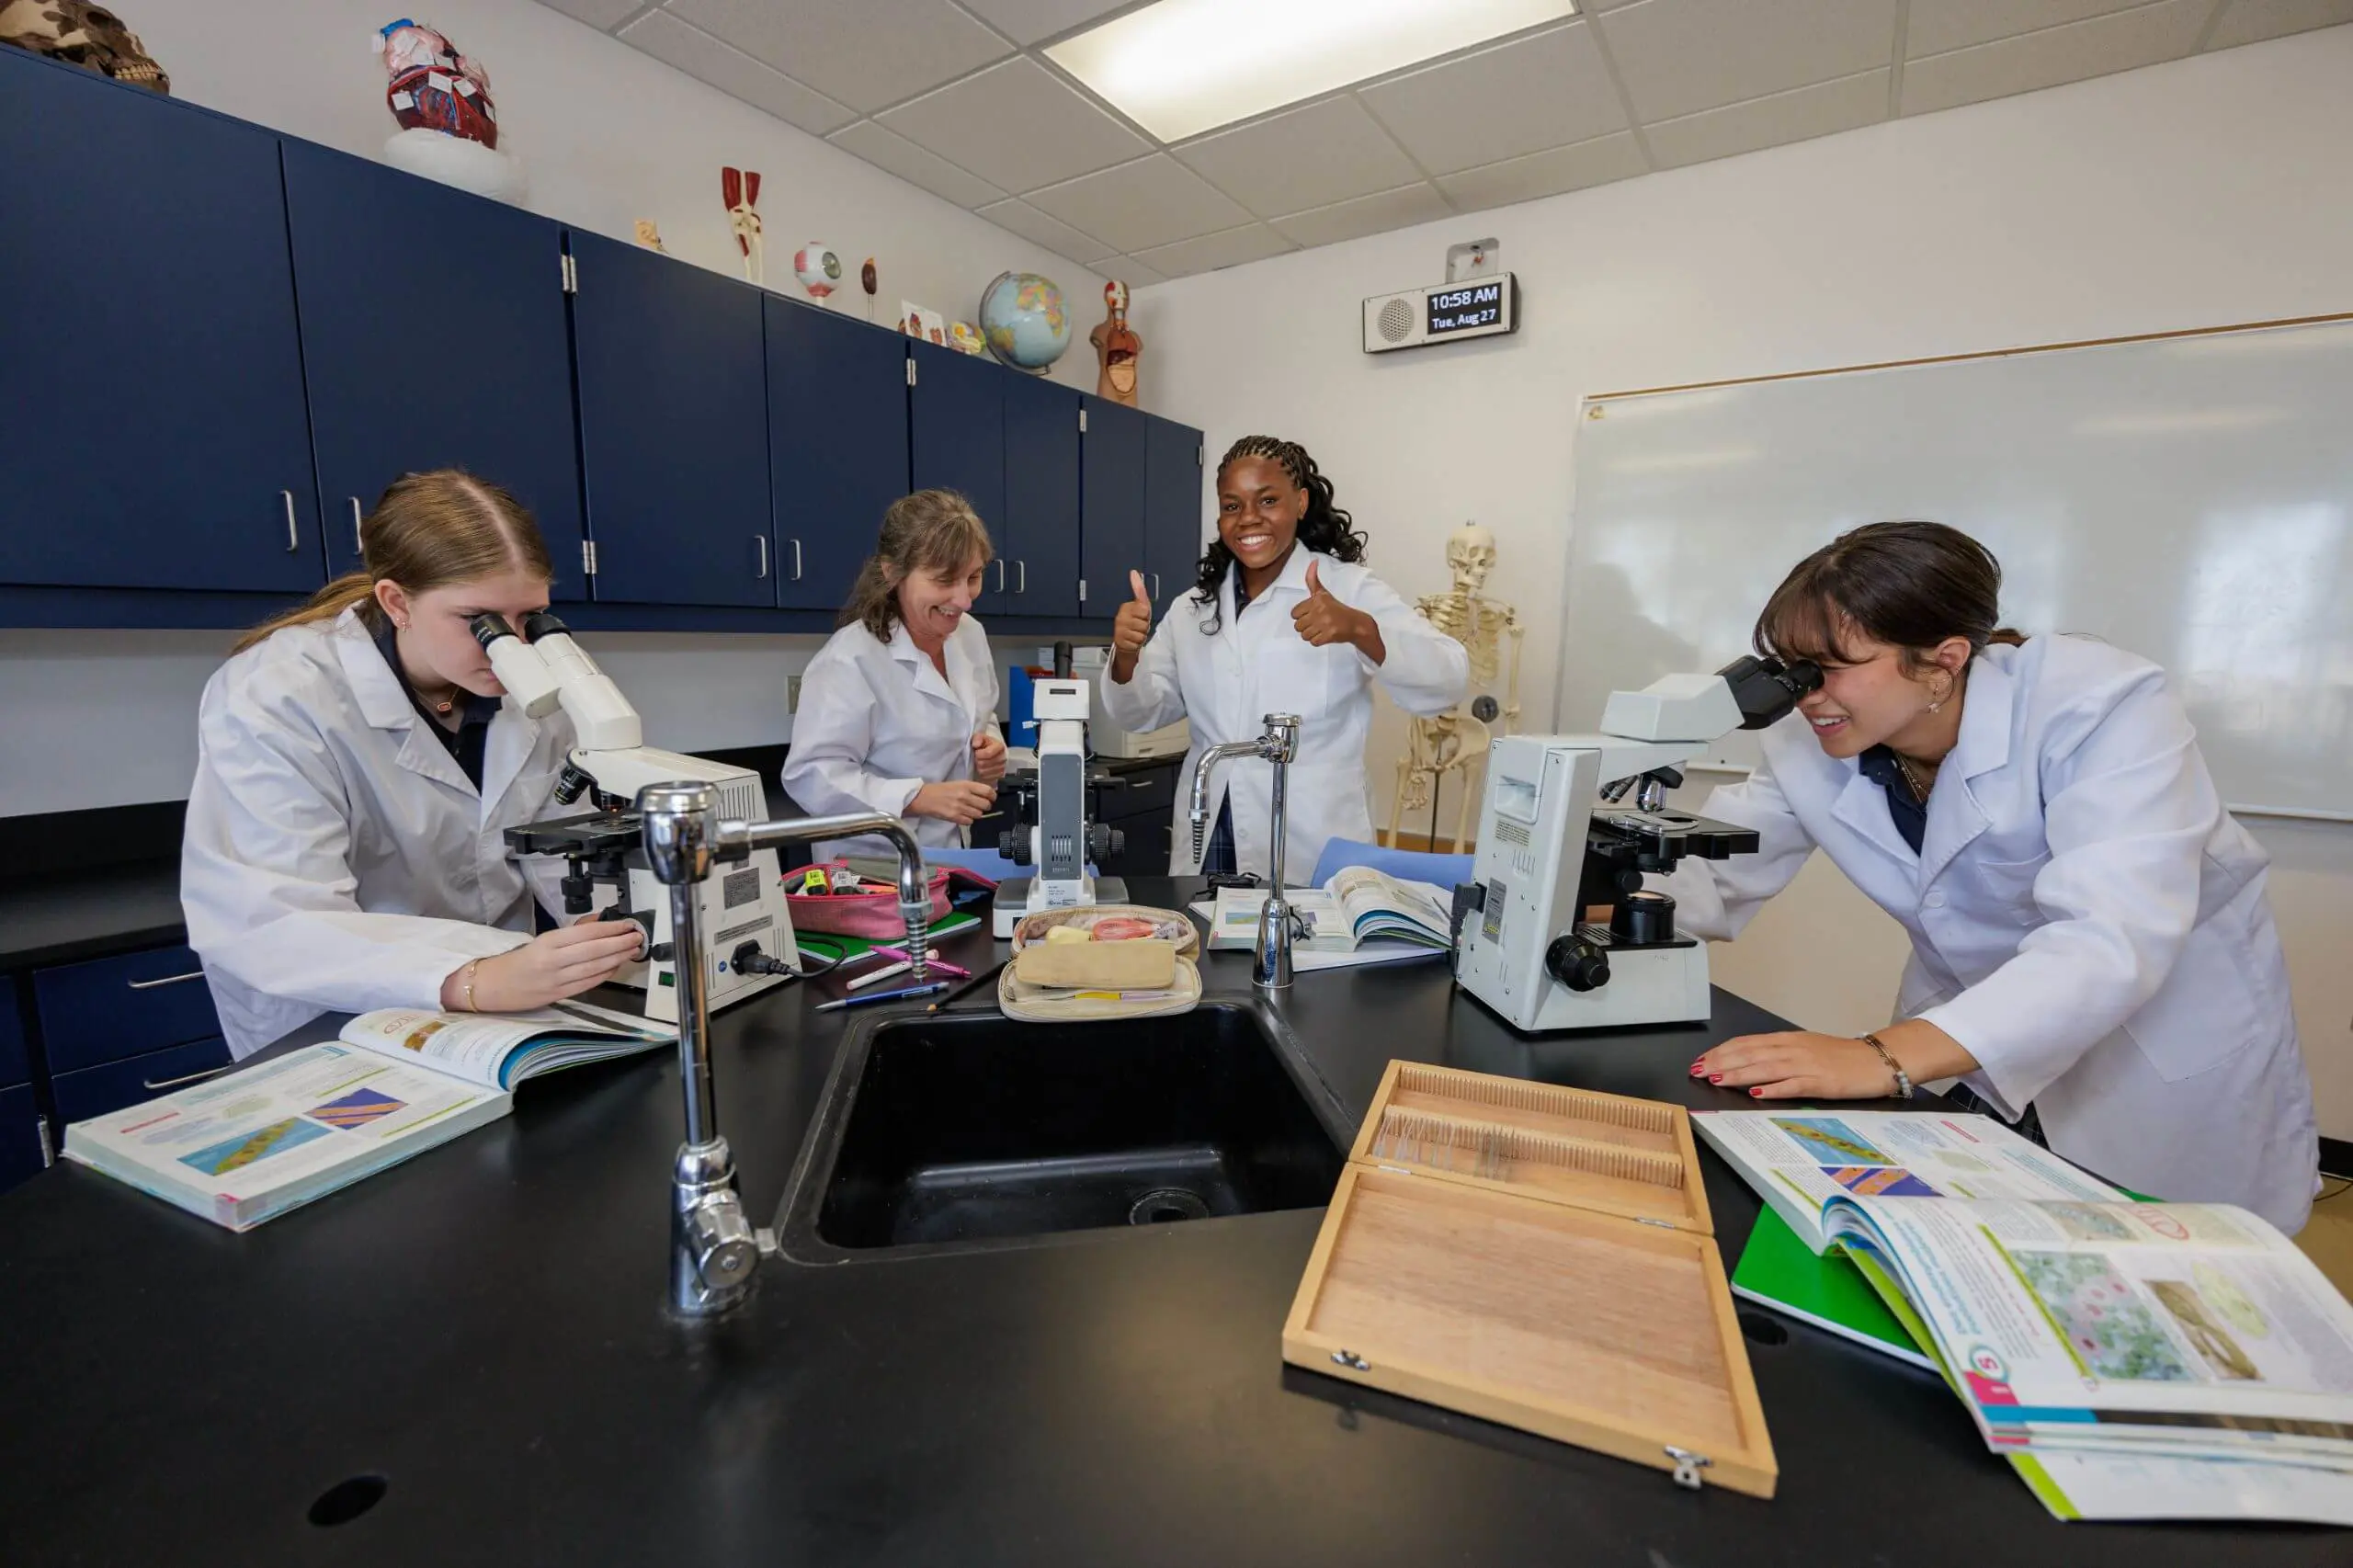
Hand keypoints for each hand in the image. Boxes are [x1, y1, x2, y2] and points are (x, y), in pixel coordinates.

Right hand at [445, 922, 644, 1012]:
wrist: (490, 986)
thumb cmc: (516, 961)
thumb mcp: (542, 940)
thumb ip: (571, 933)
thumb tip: (599, 921)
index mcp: (548, 943)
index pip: (586, 933)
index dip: (611, 928)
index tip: (627, 925)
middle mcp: (553, 961)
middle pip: (595, 950)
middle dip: (620, 943)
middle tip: (637, 937)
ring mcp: (556, 980)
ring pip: (594, 968)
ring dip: (618, 959)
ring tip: (632, 950)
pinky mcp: (558, 996)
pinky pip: (588, 984)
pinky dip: (605, 975)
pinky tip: (616, 967)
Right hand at [909, 780, 996, 825]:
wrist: (924, 797)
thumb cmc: (941, 790)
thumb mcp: (958, 783)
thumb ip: (972, 789)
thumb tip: (987, 795)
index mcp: (966, 785)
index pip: (987, 791)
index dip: (993, 796)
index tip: (992, 798)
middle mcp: (964, 795)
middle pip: (986, 805)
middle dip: (985, 807)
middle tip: (980, 806)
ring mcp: (960, 807)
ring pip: (979, 815)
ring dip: (977, 814)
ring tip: (970, 811)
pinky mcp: (954, 817)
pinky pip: (969, 822)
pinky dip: (968, 820)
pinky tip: (963, 816)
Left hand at [970, 730, 1006, 784]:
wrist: (989, 750)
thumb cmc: (984, 743)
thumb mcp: (979, 737)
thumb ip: (977, 738)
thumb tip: (975, 744)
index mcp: (1000, 747)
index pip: (987, 753)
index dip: (978, 754)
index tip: (976, 752)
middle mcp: (1003, 758)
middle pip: (984, 764)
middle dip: (977, 761)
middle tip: (976, 758)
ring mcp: (1002, 768)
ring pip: (984, 772)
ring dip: (978, 768)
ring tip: (979, 763)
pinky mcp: (999, 776)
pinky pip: (986, 778)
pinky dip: (982, 774)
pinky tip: (982, 768)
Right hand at [1110, 569, 1152, 682]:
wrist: (1126, 641)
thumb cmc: (1135, 621)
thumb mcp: (1140, 605)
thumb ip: (1139, 590)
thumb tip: (1134, 572)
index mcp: (1125, 607)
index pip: (1144, 610)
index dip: (1146, 615)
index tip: (1141, 616)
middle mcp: (1120, 618)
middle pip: (1144, 624)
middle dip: (1144, 627)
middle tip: (1138, 626)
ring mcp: (1119, 630)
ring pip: (1141, 634)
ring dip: (1141, 636)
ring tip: (1135, 633)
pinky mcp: (1120, 642)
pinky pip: (1137, 643)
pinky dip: (1136, 644)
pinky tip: (1132, 640)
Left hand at [1292, 560, 1378, 655]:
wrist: (1356, 623)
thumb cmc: (1337, 609)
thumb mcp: (1323, 593)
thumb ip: (1313, 580)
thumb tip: (1313, 561)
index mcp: (1317, 600)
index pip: (1294, 613)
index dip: (1302, 615)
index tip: (1312, 614)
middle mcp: (1320, 610)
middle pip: (1297, 626)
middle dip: (1306, 626)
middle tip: (1317, 623)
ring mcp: (1325, 623)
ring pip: (1304, 635)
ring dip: (1312, 634)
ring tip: (1321, 629)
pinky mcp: (1329, 635)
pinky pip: (1313, 642)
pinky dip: (1318, 641)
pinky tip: (1325, 635)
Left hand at [1690, 1031, 1907, 1100]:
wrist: (1877, 1060)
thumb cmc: (1841, 1058)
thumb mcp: (1805, 1049)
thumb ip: (1778, 1055)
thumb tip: (1748, 1064)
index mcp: (1787, 1040)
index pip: (1747, 1043)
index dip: (1722, 1051)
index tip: (1701, 1060)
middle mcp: (1793, 1049)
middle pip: (1751, 1053)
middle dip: (1721, 1062)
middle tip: (1698, 1070)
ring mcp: (1807, 1065)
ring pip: (1766, 1067)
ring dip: (1739, 1074)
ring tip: (1717, 1079)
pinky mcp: (1822, 1082)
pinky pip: (1795, 1085)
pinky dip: (1775, 1088)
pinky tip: (1758, 1093)